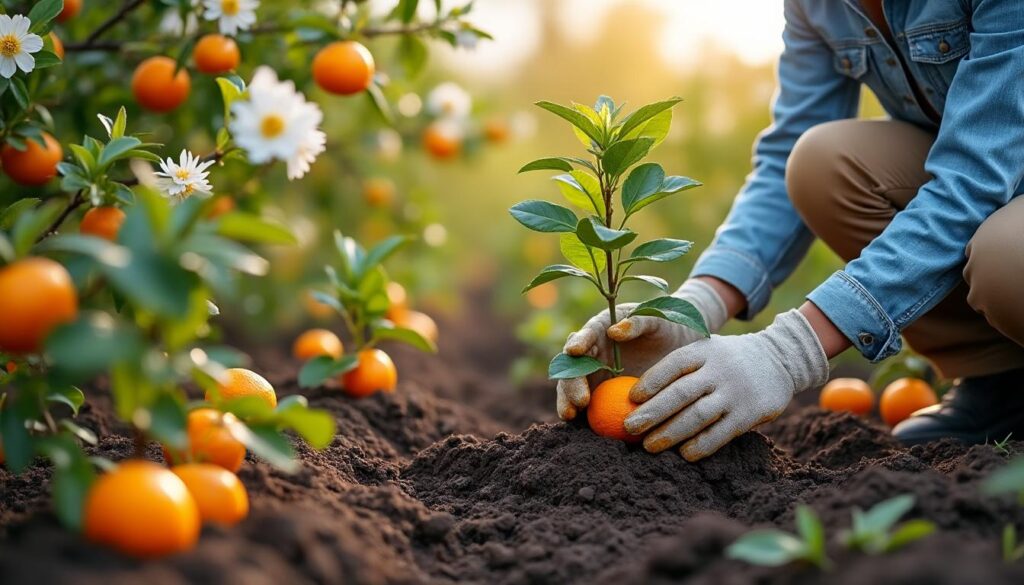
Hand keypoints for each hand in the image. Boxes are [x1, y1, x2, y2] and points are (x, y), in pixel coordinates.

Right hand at [556, 279, 728, 419]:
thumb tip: (614, 332)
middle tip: (580, 398)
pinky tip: (584, 429)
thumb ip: (639, 321)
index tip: (576, 351)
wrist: (682, 347)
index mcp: (600, 331)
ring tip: (570, 415)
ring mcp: (596, 377)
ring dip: (567, 402)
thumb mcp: (656, 319)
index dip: (578, 342)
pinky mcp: (603, 397)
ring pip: (573, 390)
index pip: (585, 336)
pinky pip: (591, 409)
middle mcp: (592, 355)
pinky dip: (584, 418)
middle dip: (570, 382)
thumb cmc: (668, 327)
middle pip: (572, 368)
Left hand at [623, 309, 828, 460]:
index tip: (631, 399)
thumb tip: (634, 394)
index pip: (673, 365)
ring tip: (649, 445)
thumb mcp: (705, 348)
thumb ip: (678, 366)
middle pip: (681, 393)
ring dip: (671, 433)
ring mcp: (735, 392)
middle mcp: (719, 370)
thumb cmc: (726, 359)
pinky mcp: (750, 413)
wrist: (779, 358)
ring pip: (698, 416)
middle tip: (629, 427)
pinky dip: (700, 445)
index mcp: (703, 350)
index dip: (650, 382)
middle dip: (652, 413)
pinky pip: (721, 433)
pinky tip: (683, 454)